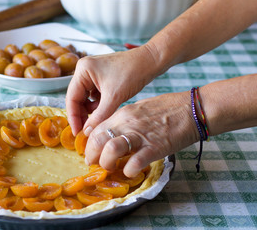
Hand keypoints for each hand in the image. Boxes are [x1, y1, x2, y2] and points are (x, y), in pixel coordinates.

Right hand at [66, 46, 160, 135]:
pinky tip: (105, 111)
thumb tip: (87, 132)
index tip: (77, 133)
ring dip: (91, 111)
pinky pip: (94, 95)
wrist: (151, 61)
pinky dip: (98, 105)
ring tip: (99, 120)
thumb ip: (99, 116)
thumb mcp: (114, 97)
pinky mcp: (101, 77)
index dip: (74, 117)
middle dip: (82, 115)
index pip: (72, 98)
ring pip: (86, 98)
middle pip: (77, 98)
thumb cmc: (133, 72)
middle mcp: (84, 70)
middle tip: (87, 131)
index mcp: (83, 70)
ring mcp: (92, 73)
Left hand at [84, 91, 199, 177]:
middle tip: (95, 163)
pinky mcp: (155, 147)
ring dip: (107, 163)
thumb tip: (111, 133)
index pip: (95, 129)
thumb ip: (124, 121)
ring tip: (111, 167)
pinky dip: (129, 170)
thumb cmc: (167, 108)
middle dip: (91, 156)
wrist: (192, 109)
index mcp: (122, 114)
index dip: (88, 143)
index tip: (90, 152)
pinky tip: (130, 172)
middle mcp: (127, 123)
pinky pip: (135, 162)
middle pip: (97, 140)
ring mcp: (140, 135)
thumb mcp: (139, 109)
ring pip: (111, 149)